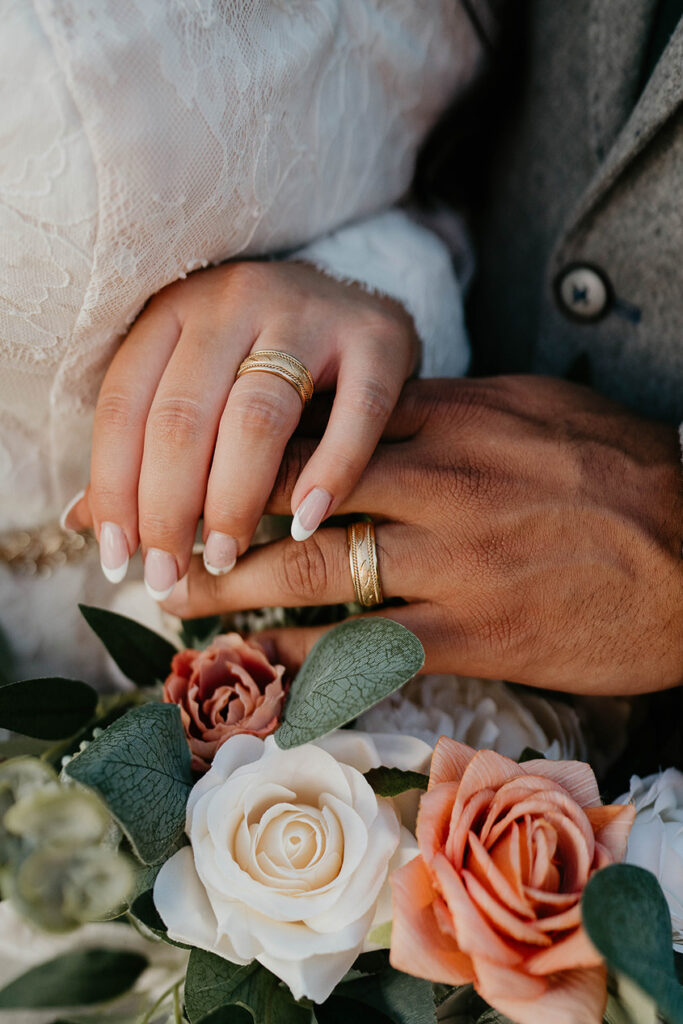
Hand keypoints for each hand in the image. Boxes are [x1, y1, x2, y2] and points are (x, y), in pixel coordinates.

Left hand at [66, 261, 417, 597]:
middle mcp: (233, 301)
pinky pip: (355, 411)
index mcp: (174, 312)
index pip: (124, 405)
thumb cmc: (262, 360)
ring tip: (225, 556)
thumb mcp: (197, 386)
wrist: (358, 302)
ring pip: (256, 417)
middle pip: (182, 417)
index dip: (113, 488)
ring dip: (233, 500)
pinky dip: (330, 472)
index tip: (118, 558)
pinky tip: (306, 523)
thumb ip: (145, 447)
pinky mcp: (377, 335)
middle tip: (170, 573)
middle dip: (167, 509)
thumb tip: (82, 523)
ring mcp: (308, 312)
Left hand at [162, 377, 682, 694]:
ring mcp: (455, 561)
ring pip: (315, 568)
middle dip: (212, 508)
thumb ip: (454, 409)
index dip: (248, 437)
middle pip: (298, 490)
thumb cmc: (625, 471)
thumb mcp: (539, 410)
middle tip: (150, 527)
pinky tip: (256, 661)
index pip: (325, 420)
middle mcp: (442, 484)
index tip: (193, 448)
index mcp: (455, 420)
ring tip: (173, 594)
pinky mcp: (477, 632)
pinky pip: (367, 644)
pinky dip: (304, 654)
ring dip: (233, 582)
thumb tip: (382, 407)